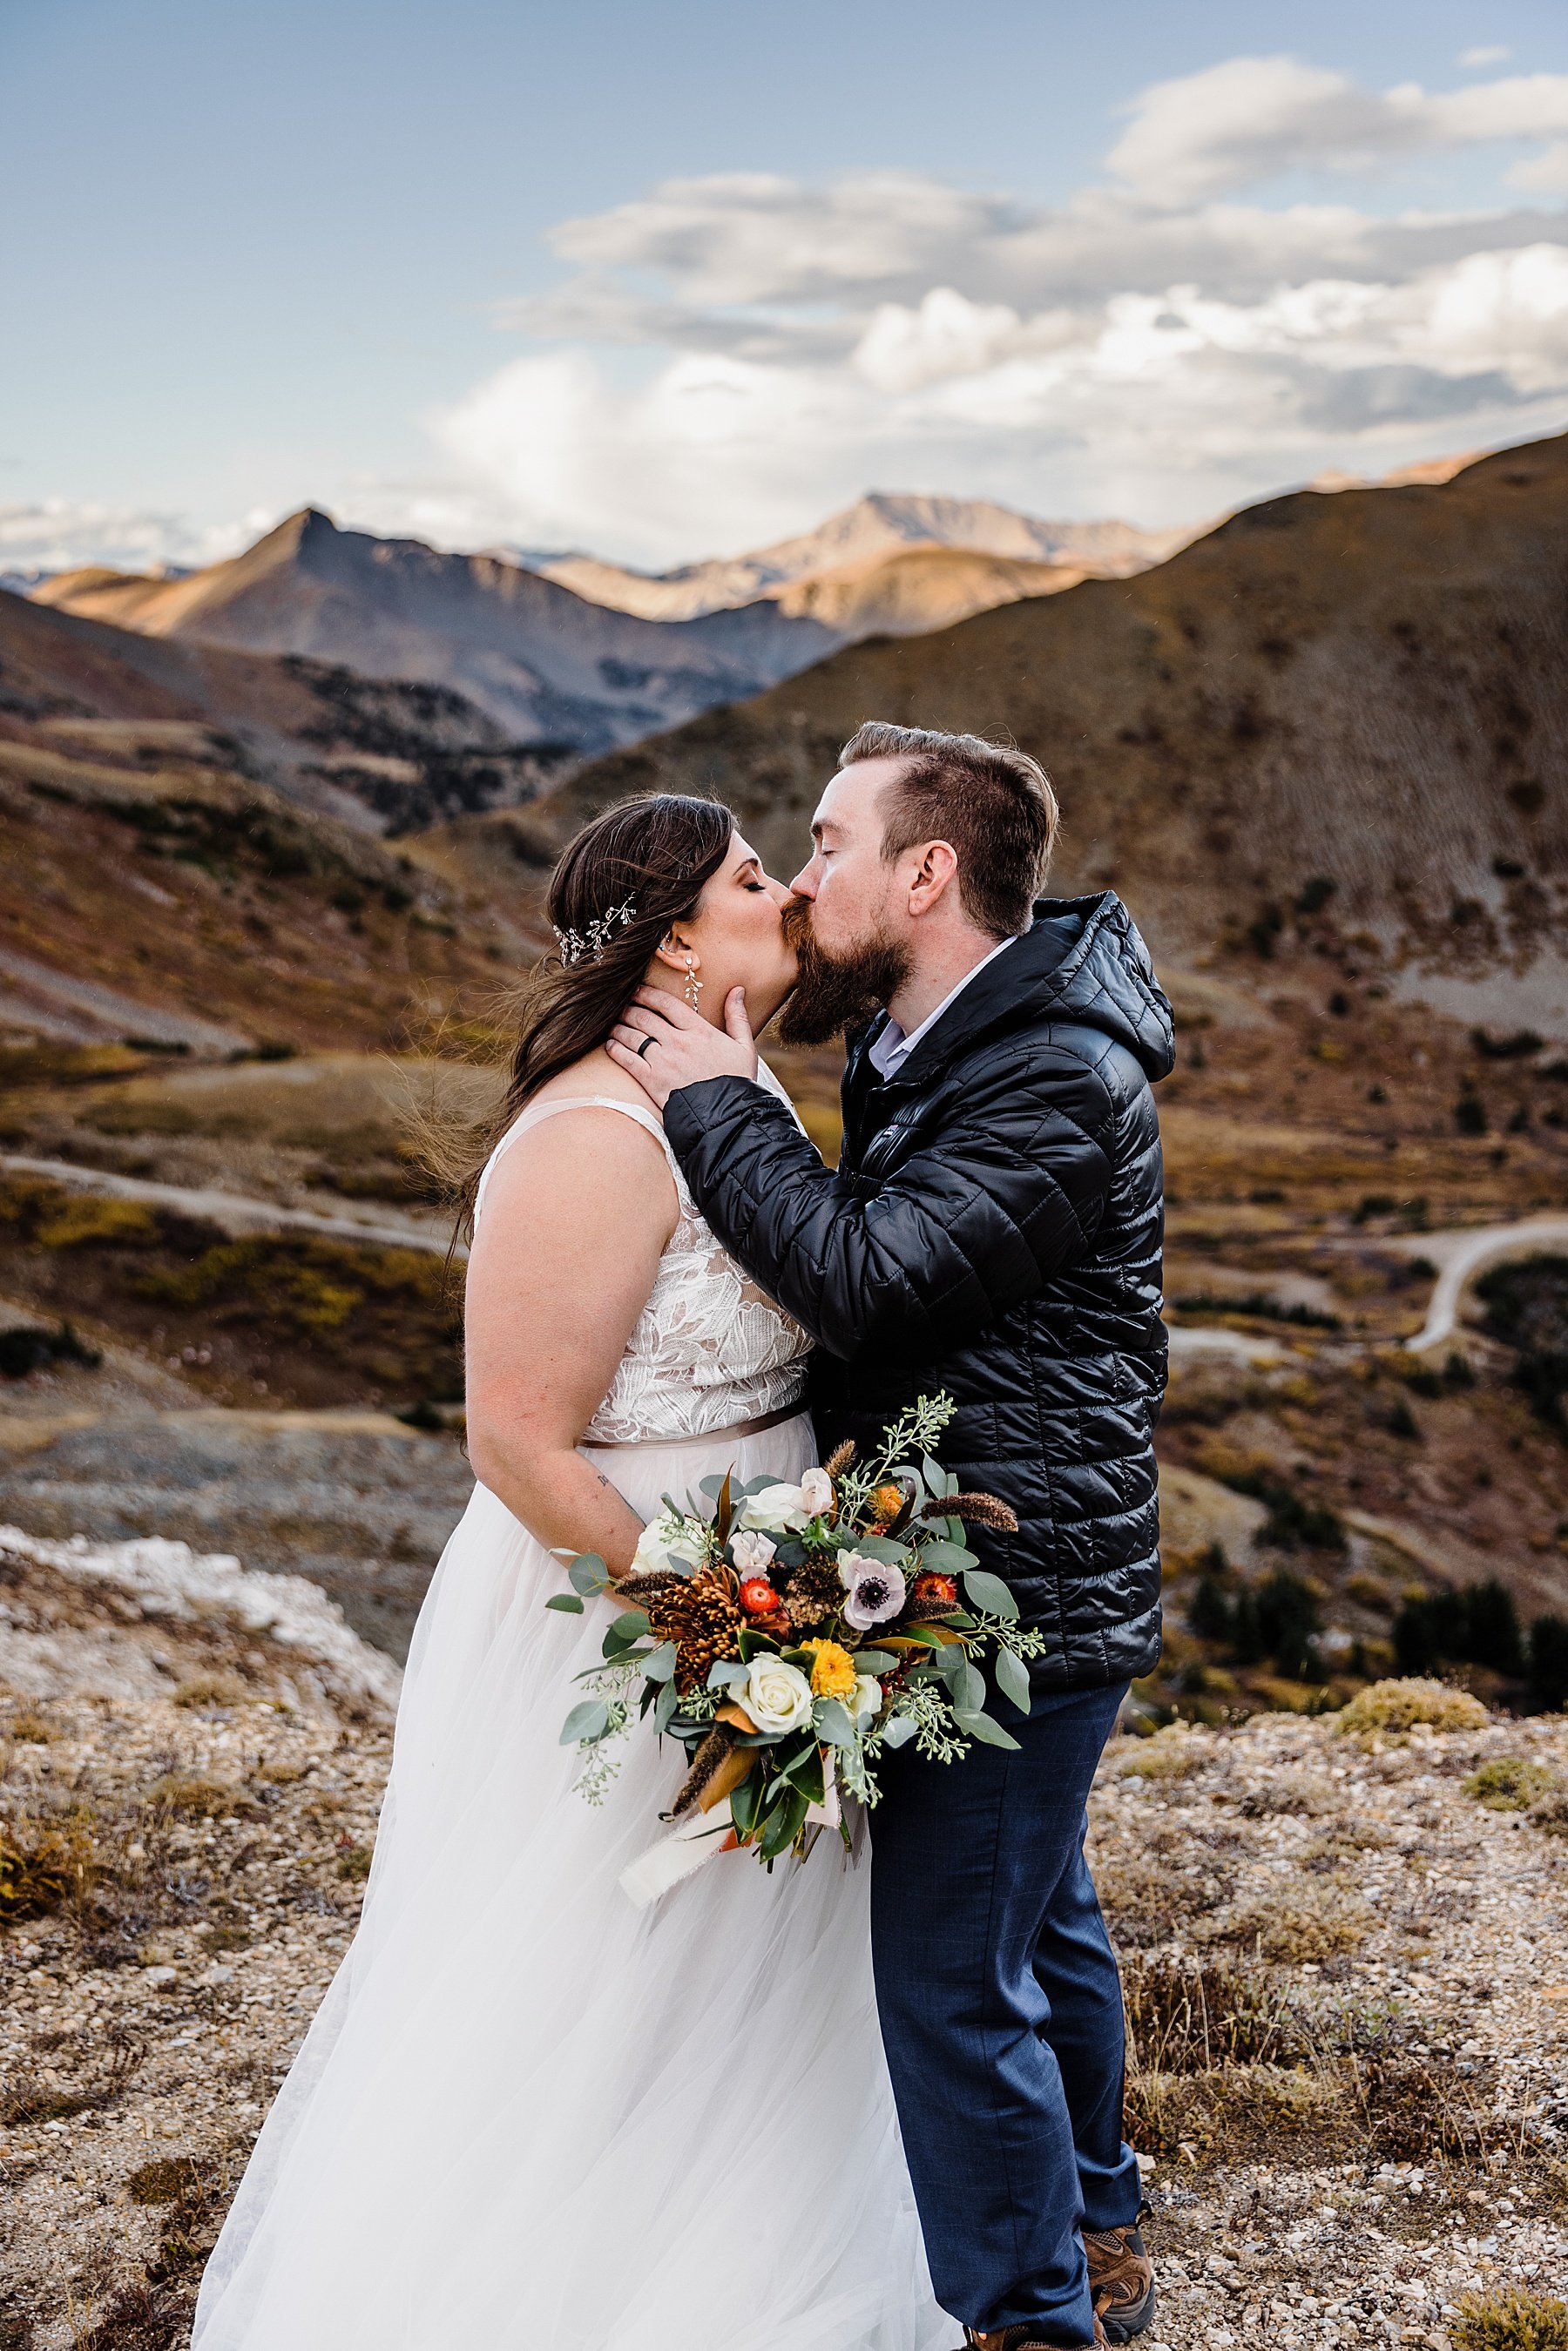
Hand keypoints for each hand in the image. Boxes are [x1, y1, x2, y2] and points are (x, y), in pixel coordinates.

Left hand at [607, 986, 757, 1107]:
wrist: (727, 1116)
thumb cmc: (737, 1083)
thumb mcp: (744, 1047)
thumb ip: (737, 1017)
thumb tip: (737, 990)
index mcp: (699, 1031)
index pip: (667, 1003)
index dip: (648, 994)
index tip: (637, 990)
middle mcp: (678, 1042)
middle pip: (645, 1017)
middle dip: (629, 1008)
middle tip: (620, 1006)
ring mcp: (663, 1061)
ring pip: (632, 1035)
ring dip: (619, 1027)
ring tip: (613, 1024)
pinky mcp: (651, 1081)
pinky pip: (627, 1059)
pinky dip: (615, 1049)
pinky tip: (610, 1045)